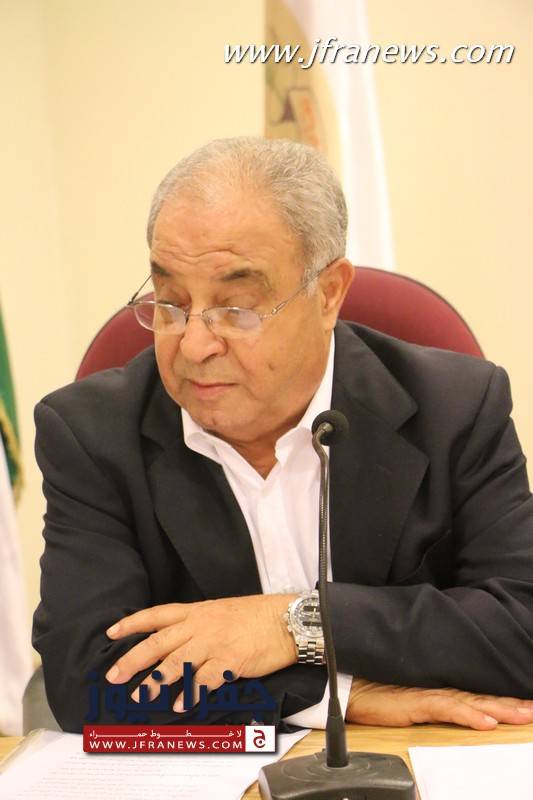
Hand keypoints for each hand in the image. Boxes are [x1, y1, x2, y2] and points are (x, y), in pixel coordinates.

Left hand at [105, 594, 297, 709]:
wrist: (285, 619)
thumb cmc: (255, 616)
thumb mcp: (221, 611)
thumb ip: (198, 624)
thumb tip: (177, 642)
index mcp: (197, 611)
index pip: (157, 614)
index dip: (133, 623)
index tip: (112, 633)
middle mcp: (201, 624)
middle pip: (159, 641)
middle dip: (134, 659)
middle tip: (114, 676)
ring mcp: (214, 642)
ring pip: (176, 661)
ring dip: (156, 680)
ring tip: (140, 696)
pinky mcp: (230, 659)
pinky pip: (204, 679)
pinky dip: (189, 693)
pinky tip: (179, 704)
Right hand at [346, 678, 532, 729]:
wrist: (347, 688)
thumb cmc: (374, 695)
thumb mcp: (408, 703)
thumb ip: (430, 705)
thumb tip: (452, 711)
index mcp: (438, 691)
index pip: (477, 696)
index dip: (502, 701)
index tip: (526, 705)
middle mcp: (438, 691)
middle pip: (481, 697)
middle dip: (510, 705)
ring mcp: (428, 695)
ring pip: (472, 702)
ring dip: (500, 709)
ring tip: (524, 715)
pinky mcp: (416, 703)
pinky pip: (448, 709)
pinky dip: (469, 715)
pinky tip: (487, 722)